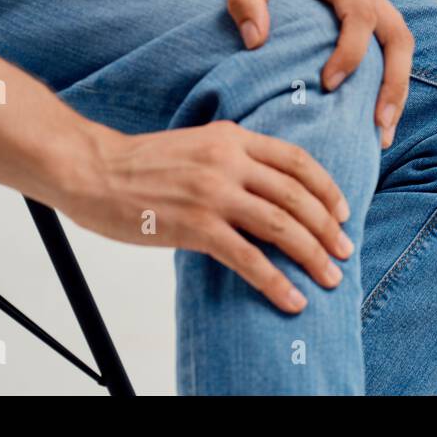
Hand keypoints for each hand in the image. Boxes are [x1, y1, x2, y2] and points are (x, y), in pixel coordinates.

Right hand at [59, 121, 352, 313]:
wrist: (93, 170)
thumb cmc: (142, 163)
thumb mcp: (198, 144)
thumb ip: (234, 157)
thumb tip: (270, 188)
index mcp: (233, 138)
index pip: (297, 161)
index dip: (326, 188)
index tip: (342, 212)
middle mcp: (229, 162)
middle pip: (297, 196)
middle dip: (328, 228)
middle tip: (344, 251)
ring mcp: (214, 194)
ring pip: (281, 226)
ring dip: (312, 255)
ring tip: (329, 277)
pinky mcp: (197, 227)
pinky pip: (248, 258)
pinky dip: (276, 281)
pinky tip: (291, 298)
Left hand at [226, 0, 413, 147]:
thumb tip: (256, 42)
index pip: (360, 16)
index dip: (350, 52)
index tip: (327, 83)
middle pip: (399, 38)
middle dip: (394, 84)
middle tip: (379, 127)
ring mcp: (375, 0)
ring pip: (402, 46)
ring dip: (397, 88)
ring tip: (383, 132)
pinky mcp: (371, 12)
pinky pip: (391, 48)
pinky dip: (390, 80)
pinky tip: (374, 113)